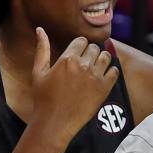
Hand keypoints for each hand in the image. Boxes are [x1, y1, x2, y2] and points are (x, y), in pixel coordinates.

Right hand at [30, 28, 118, 143]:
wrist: (54, 123)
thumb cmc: (43, 99)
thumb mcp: (38, 72)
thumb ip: (41, 49)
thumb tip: (40, 29)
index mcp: (67, 59)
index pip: (81, 40)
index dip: (79, 46)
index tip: (77, 55)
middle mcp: (83, 65)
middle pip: (94, 48)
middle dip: (90, 53)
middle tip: (84, 64)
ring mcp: (95, 77)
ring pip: (106, 57)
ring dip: (101, 60)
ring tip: (93, 69)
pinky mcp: (104, 89)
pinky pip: (115, 71)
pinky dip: (110, 72)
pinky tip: (102, 77)